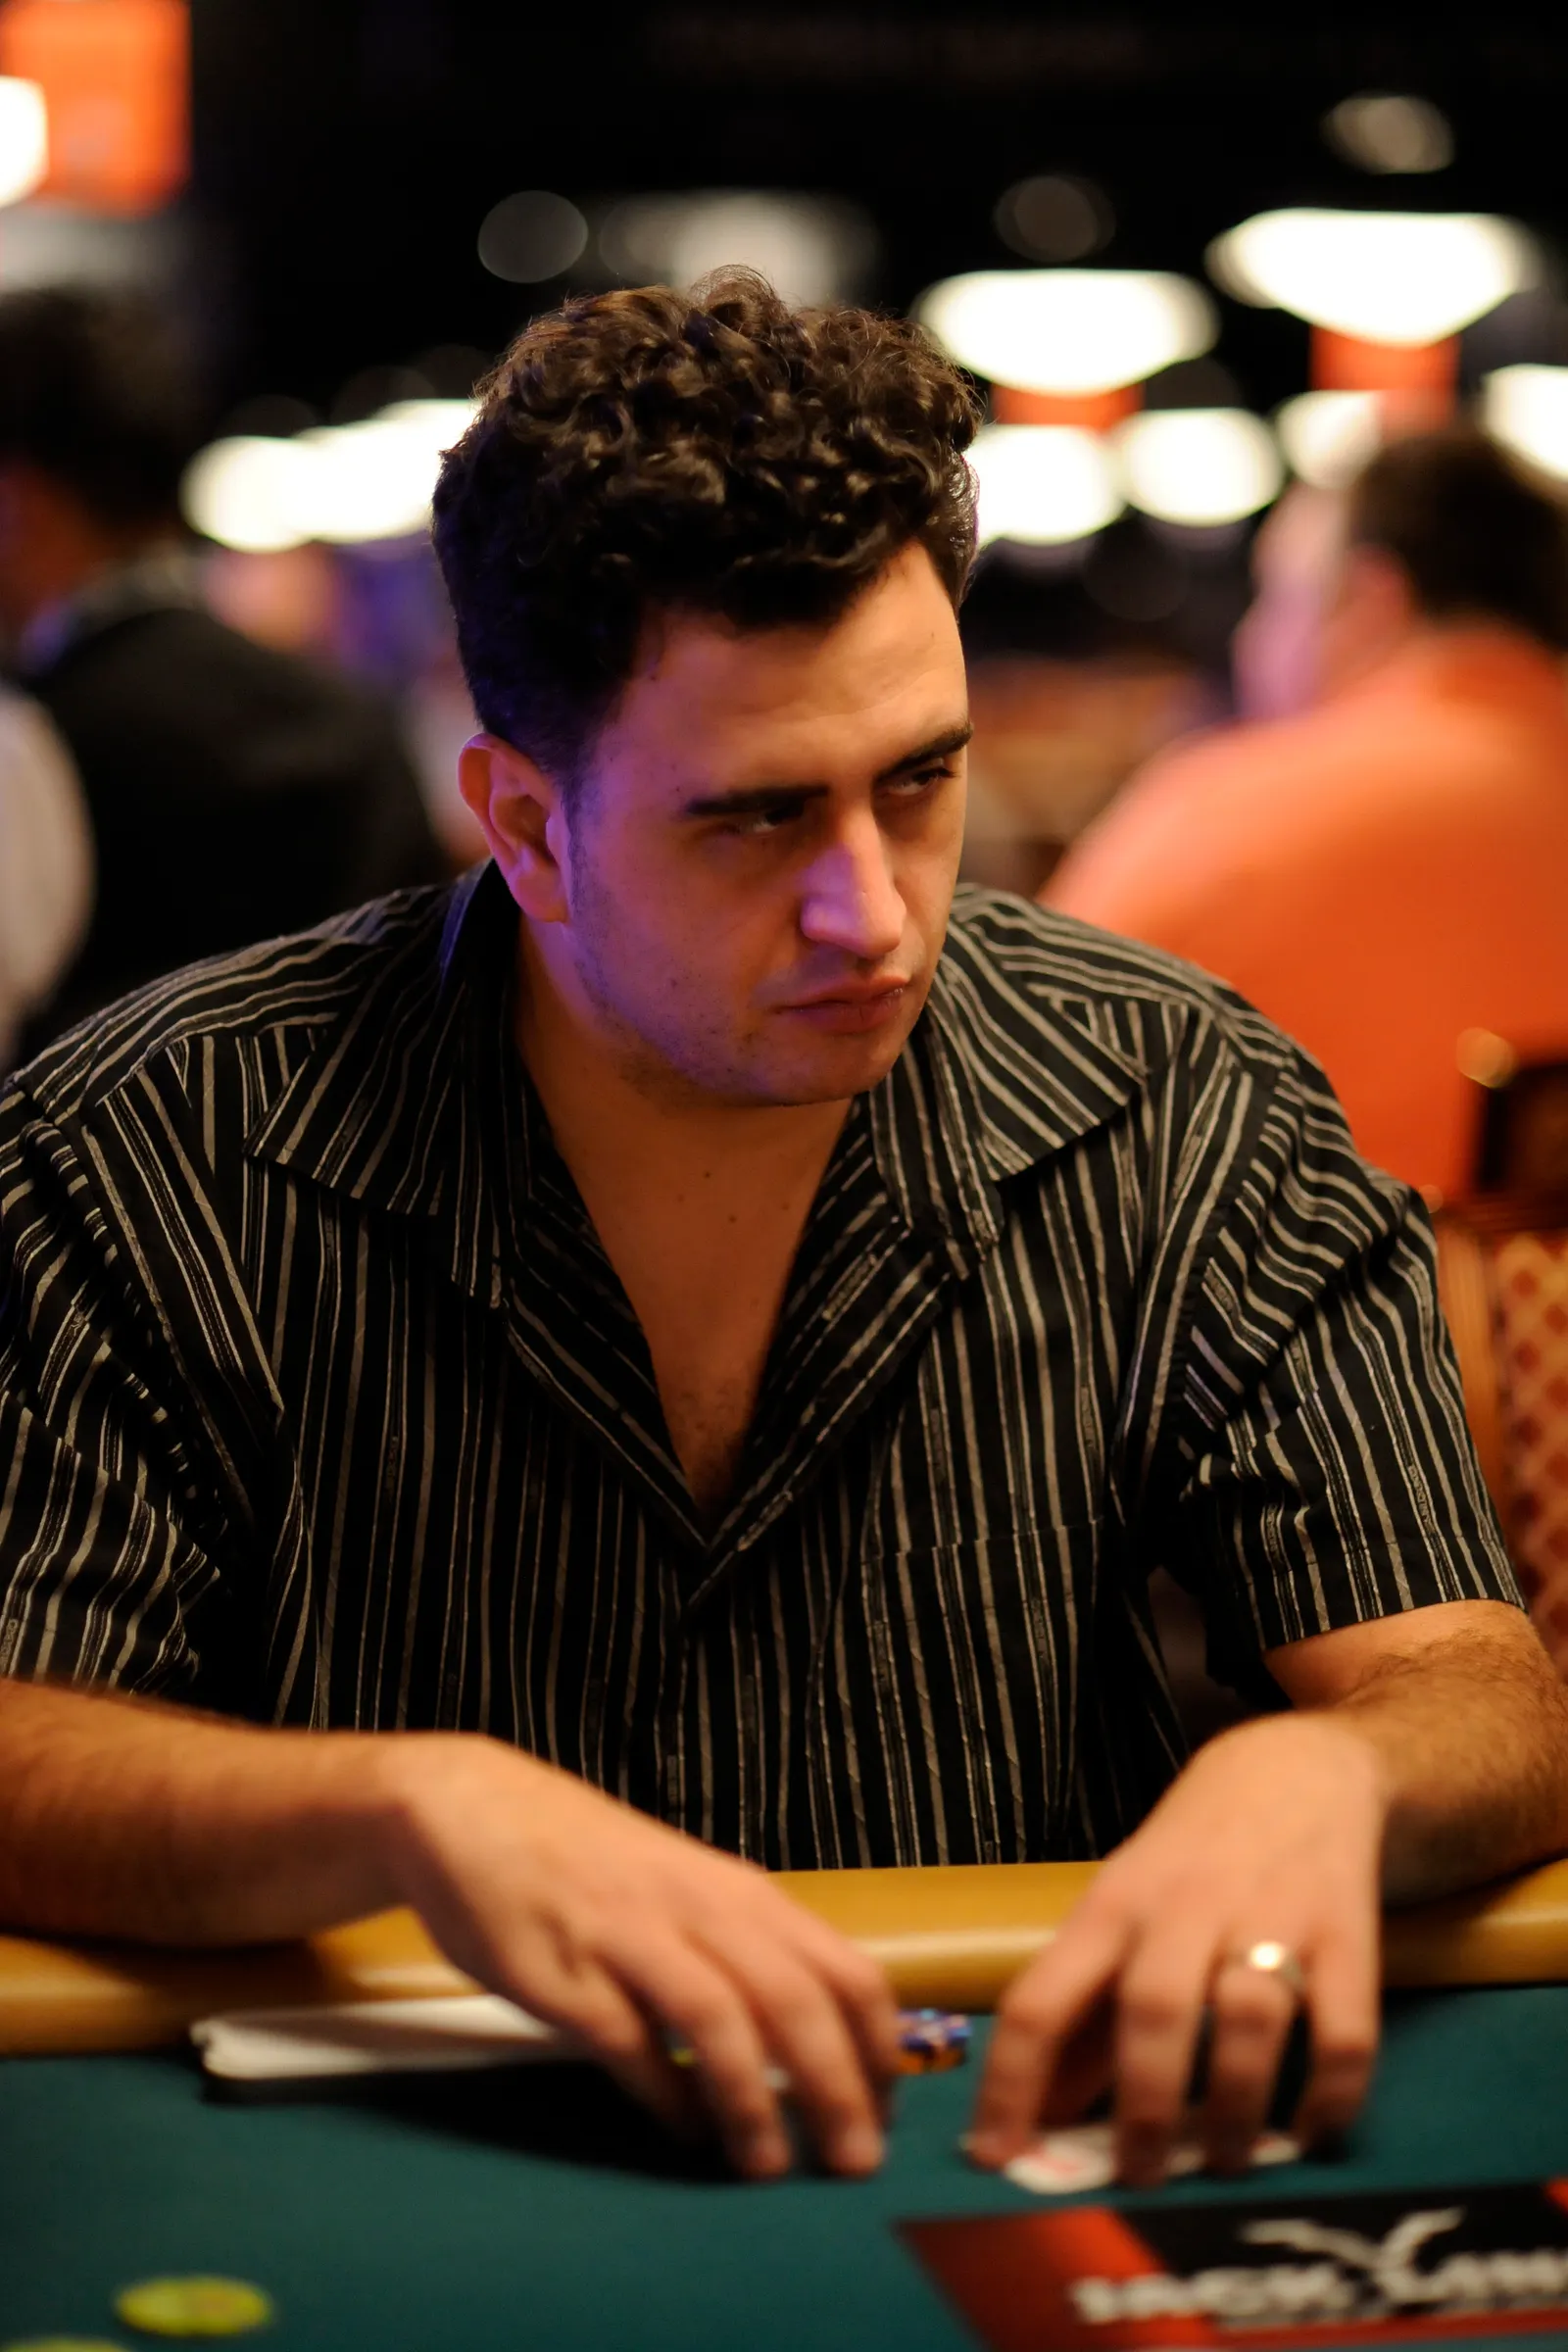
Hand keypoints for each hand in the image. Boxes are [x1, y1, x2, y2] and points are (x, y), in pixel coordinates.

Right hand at [372, 1734, 899, 2179]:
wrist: (473, 1808)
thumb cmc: (594, 1862)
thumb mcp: (689, 1888)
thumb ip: (745, 1950)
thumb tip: (818, 2045)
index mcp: (741, 1891)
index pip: (846, 1969)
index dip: (878, 2048)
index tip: (889, 2114)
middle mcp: (699, 1907)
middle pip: (795, 2000)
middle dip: (837, 2089)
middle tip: (854, 2164)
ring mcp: (631, 1936)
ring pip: (719, 2019)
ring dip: (753, 2103)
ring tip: (767, 2168)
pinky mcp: (566, 1971)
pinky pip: (630, 2044)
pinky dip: (665, 2097)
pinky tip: (681, 2134)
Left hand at [966, 1714, 1385, 2183]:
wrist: (1296, 1772)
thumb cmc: (1189, 1862)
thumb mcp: (1119, 1913)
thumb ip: (1084, 2013)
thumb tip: (1039, 2119)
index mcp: (1109, 1908)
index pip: (1040, 1998)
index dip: (1011, 2084)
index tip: (996, 2160)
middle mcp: (1183, 1908)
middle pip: (1152, 2009)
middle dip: (1143, 2108)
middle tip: (1139, 2178)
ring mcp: (1269, 1916)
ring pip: (1248, 2019)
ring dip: (1233, 2108)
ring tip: (1224, 2161)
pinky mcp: (1346, 1931)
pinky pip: (1343, 2029)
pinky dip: (1329, 2094)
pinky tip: (1309, 2132)